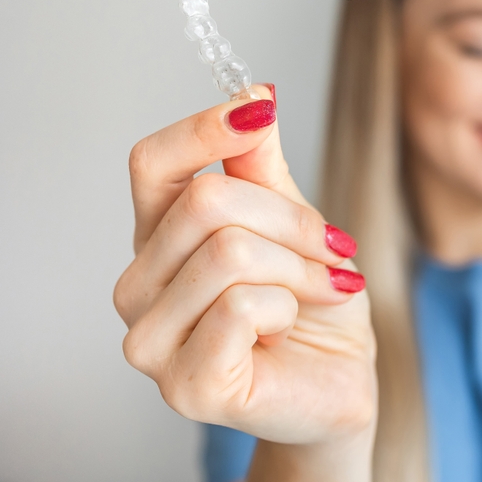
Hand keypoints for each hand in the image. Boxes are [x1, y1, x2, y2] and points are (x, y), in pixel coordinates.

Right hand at [113, 87, 376, 446]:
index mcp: (160, 240)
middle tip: (333, 249)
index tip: (258, 112)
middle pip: (207, 203)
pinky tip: (288, 332)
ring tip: (318, 292)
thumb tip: (254, 96)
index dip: (203, 129)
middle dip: (293, 222)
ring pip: (229, 253)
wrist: (341, 379)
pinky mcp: (184, 385)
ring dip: (300, 268)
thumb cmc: (314, 305)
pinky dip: (289, 309)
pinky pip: (243, 307)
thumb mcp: (296, 223)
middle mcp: (140, 288)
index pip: (152, 163)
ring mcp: (152, 341)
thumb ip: (262, 168)